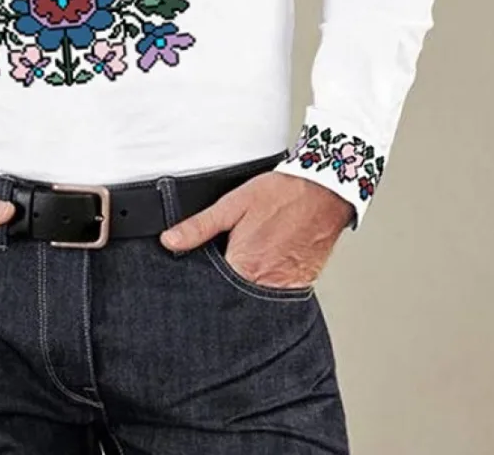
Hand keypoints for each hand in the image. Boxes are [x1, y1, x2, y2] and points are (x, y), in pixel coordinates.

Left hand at [160, 172, 354, 289]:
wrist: (323, 192)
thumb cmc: (280, 194)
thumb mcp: (232, 204)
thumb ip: (199, 227)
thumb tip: (170, 241)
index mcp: (244, 265)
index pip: (213, 290)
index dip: (202, 285)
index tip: (196, 282)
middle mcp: (265, 283)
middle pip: (234, 299)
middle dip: (224, 293)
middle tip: (223, 272)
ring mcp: (286, 288)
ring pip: (256, 301)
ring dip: (246, 292)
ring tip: (246, 268)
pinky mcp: (302, 285)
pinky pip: (278, 297)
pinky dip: (268, 289)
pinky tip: (266, 269)